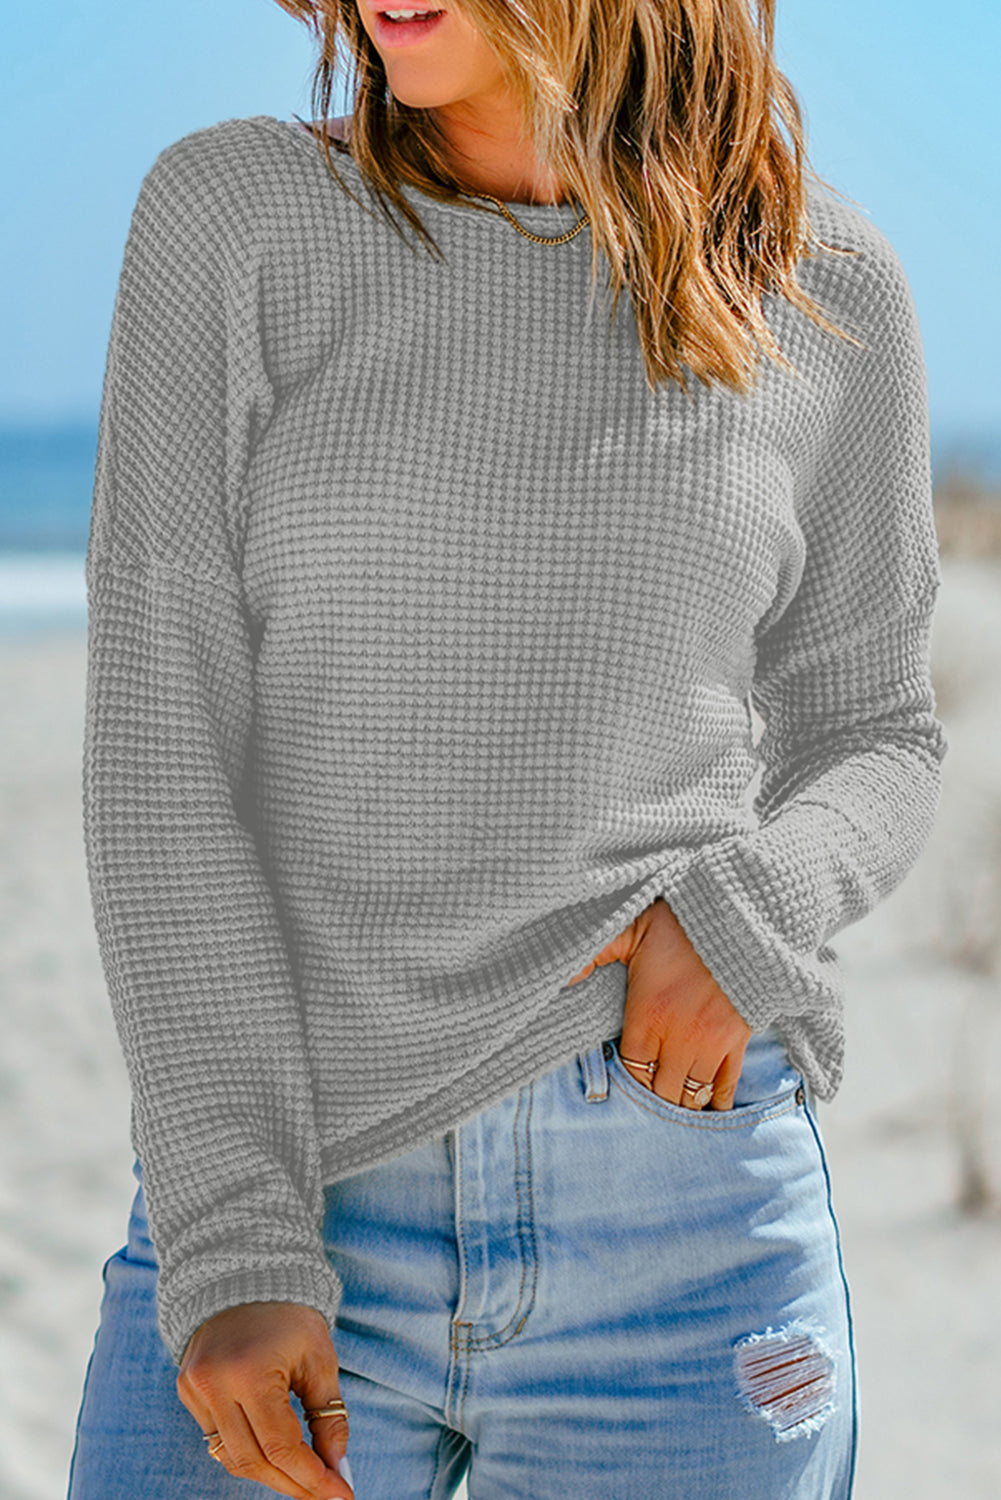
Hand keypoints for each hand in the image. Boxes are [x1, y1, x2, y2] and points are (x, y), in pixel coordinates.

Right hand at [176, 1301, 352, 1498]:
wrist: (245, 1274)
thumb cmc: (290, 1315)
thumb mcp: (319, 1358)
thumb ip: (328, 1414)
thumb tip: (337, 1467)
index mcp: (249, 1372)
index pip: (280, 1446)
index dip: (311, 1478)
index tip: (340, 1496)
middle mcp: (215, 1385)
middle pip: (254, 1460)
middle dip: (292, 1483)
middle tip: (324, 1494)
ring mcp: (195, 1389)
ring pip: (232, 1457)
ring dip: (269, 1474)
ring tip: (303, 1478)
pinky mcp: (187, 1391)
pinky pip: (217, 1439)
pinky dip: (247, 1452)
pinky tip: (274, 1454)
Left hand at [566, 897, 751, 1109]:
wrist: (736, 913)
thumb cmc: (678, 921)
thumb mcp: (628, 928)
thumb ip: (594, 954)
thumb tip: (563, 977)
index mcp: (647, 1016)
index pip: (632, 1071)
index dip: (628, 1080)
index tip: (626, 1077)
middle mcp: (679, 1037)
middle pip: (662, 1091)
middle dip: (653, 1096)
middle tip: (649, 1092)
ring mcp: (712, 1041)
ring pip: (692, 1094)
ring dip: (681, 1101)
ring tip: (673, 1100)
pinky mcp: (739, 1038)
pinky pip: (727, 1083)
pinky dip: (717, 1100)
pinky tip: (709, 1106)